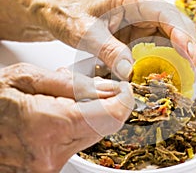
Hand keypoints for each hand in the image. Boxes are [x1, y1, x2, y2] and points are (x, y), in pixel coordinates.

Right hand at [0, 63, 133, 171]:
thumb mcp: (26, 78)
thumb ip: (74, 84)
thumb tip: (110, 88)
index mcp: (50, 125)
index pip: (112, 116)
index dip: (123, 99)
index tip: (122, 89)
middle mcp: (52, 154)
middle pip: (104, 126)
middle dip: (104, 104)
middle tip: (87, 89)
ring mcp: (49, 168)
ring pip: (92, 135)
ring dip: (87, 115)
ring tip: (61, 101)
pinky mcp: (48, 171)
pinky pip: (76, 145)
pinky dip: (74, 128)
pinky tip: (55, 116)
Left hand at [32, 0, 195, 79]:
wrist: (63, 16)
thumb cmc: (72, 17)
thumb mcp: (86, 34)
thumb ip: (108, 50)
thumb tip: (130, 71)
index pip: (167, 14)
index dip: (183, 35)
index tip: (190, 57)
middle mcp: (145, 8)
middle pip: (178, 26)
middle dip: (188, 50)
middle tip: (191, 75)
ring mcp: (146, 22)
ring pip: (174, 38)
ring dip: (181, 58)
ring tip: (185, 80)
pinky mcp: (143, 35)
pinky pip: (163, 48)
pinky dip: (169, 63)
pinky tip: (169, 77)